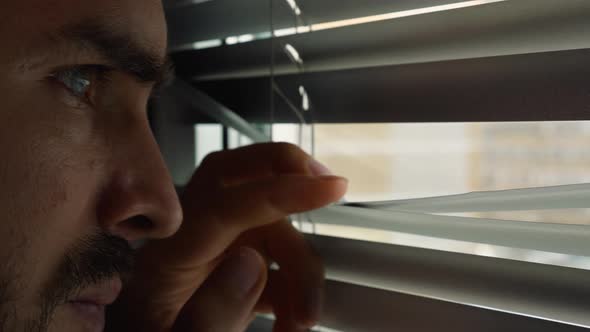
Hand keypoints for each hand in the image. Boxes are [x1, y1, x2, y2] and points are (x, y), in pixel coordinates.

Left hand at [109, 143, 346, 330]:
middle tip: (328, 187)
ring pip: (268, 223)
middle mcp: (190, 240)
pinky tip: (291, 317)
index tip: (329, 188)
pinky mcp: (228, 265)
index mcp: (168, 257)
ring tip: (301, 320)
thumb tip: (252, 263)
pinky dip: (293, 281)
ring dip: (300, 264)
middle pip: (236, 174)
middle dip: (287, 171)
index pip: (227, 206)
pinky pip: (272, 254)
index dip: (281, 191)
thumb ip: (210, 314)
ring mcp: (211, 250)